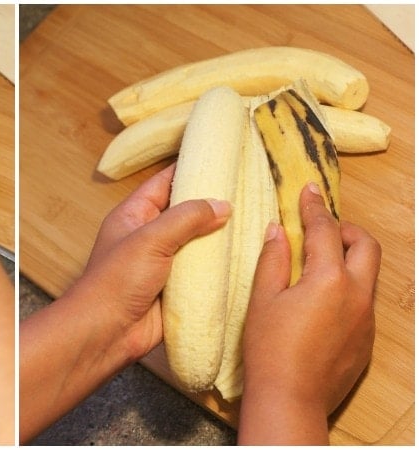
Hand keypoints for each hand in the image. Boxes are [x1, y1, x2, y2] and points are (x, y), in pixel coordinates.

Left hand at [72, 163, 231, 359]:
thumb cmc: (116, 282)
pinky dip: (219, 267)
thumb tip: (221, 205)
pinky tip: (244, 258)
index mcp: (134, 215)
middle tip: (248, 190)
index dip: (189, 168)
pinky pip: (201, 273)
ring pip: (196, 243)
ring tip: (255, 221)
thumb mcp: (150, 239)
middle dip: (212, 204)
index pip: (164, 182)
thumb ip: (186, 217)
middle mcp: (148, 236)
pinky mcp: (174, 289)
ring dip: (219, 237)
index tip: (219, 157)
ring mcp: (162, 263)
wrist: (106, 333)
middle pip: (184, 212)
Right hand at [238, 183, 380, 443]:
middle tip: (321, 231)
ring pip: (368, 275)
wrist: (290, 398)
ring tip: (318, 266)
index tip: (309, 191)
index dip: (315, 207)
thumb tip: (277, 230)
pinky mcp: (367, 340)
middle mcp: (357, 295)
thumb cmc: (269, 349)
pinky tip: (321, 303)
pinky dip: (348, 289)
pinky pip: (363, 302)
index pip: (325, 230)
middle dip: (347, 231)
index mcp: (329, 280)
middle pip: (366, 246)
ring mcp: (367, 319)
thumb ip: (273, 260)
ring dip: (349, 260)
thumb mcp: (262, 299)